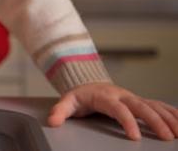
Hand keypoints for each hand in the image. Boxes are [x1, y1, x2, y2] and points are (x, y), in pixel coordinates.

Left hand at [48, 83, 177, 140]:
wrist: (89, 82)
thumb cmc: (80, 95)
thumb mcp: (68, 101)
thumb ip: (60, 111)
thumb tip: (52, 122)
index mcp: (106, 97)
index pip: (119, 110)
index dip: (127, 122)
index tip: (135, 137)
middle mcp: (123, 95)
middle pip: (142, 107)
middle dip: (156, 122)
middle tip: (167, 137)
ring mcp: (134, 97)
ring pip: (154, 105)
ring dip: (169, 118)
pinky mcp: (140, 100)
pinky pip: (159, 105)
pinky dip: (172, 112)